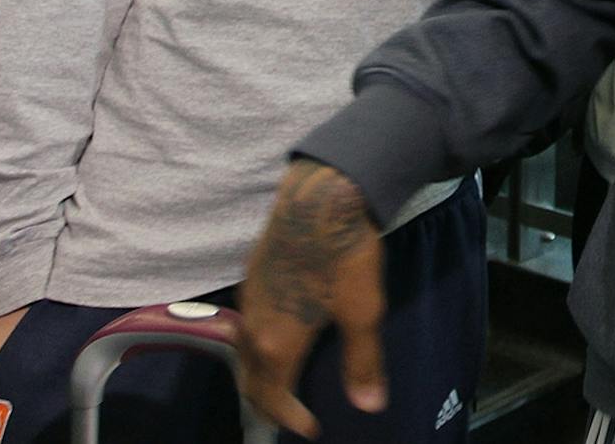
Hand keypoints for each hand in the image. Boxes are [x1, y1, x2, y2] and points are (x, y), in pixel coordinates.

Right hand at [239, 161, 387, 433]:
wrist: (320, 194)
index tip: (310, 429)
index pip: (272, 397)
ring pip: (245, 352)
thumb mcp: (363, 312)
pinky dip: (258, 346)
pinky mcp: (253, 273)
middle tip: (289, 416)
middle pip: (250, 380)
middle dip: (268, 404)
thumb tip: (369, 407)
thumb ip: (362, 363)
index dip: (290, 418)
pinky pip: (247, 325)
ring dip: (260, 375)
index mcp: (276, 344)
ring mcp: (249, 297)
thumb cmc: (344, 255)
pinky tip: (278, 335)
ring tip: (282, 382)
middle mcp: (253, 326)